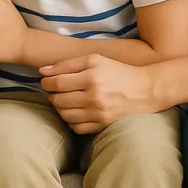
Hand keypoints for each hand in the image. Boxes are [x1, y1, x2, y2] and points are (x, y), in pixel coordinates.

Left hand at [40, 54, 156, 133]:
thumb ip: (67, 64)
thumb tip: (42, 71)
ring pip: (65, 115)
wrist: (144, 90)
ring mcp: (99, 114)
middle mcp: (94, 97)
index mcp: (91, 77)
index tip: (46, 81)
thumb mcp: (94, 59)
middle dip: (51, 95)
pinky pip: (76, 128)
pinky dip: (70, 121)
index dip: (46, 82)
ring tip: (62, 100)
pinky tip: (73, 111)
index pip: (57, 83)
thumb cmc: (117, 71)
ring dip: (59, 108)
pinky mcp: (103, 125)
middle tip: (53, 90)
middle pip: (58, 101)